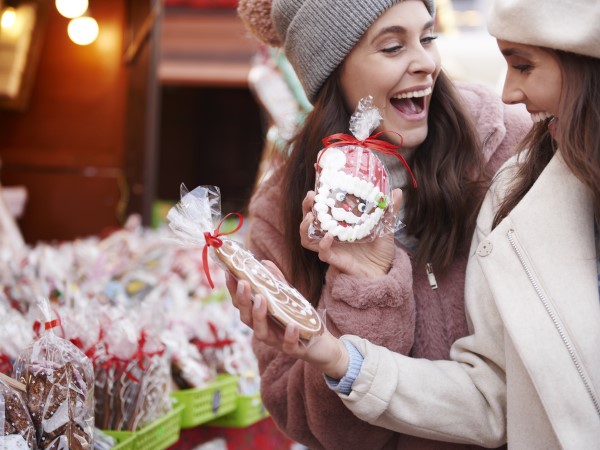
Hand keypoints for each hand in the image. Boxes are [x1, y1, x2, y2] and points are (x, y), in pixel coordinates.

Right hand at [226, 266, 349, 378]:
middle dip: (243, 301)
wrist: (321, 344)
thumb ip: (276, 282)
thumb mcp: (288, 297)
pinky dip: (289, 336)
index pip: (241, 304)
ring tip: (261, 299)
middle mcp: (264, 330)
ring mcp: (277, 341)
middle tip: (243, 283)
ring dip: (259, 316)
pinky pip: (288, 345)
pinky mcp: (294, 349)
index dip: (233, 290)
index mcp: (260, 317)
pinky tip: (292, 325)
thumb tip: (264, 262)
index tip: (229, 273)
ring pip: (261, 333)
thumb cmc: (299, 319)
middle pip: (246, 318)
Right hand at [300, 189, 401, 277]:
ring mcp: (331, 247)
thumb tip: (397, 191)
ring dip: (305, 227)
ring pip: (307, 238)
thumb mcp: (386, 227)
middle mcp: (332, 235)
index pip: (322, 209)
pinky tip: (329, 237)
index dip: (317, 199)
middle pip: (309, 220)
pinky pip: (322, 252)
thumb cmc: (381, 250)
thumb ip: (389, 211)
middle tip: (311, 196)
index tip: (319, 186)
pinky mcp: (334, 259)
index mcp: (340, 224)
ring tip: (310, 216)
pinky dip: (323, 244)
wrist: (383, 271)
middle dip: (306, 207)